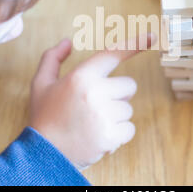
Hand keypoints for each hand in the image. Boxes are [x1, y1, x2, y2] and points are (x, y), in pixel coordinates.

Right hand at [29, 34, 155, 169]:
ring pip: (128, 109)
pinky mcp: (110, 136)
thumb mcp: (40, 84)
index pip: (112, 54)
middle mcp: (95, 92)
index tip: (152, 36)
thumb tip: (67, 42)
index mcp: (81, 77)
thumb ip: (52, 59)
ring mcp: (104, 115)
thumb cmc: (44, 116)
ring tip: (93, 124)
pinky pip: (129, 129)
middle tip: (96, 106)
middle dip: (118, 94)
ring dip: (116, 116)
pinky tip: (98, 136)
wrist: (43, 155)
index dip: (134, 44)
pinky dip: (118, 134)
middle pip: (129, 86)